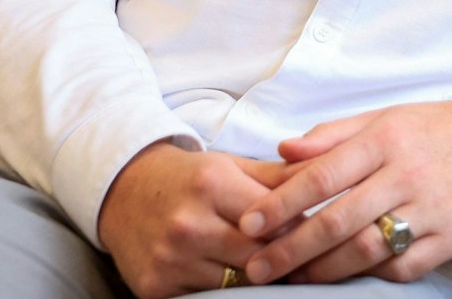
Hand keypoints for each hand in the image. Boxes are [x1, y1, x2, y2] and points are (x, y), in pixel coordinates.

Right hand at [96, 141, 296, 298]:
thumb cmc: (189, 178)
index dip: (298, 230)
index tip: (312, 234)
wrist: (122, 191)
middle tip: (299, 259)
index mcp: (212, 184)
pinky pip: (207, 298)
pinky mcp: (155, 287)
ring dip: (256, 278)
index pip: (275, 221)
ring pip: (236, 283)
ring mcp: (170, 259)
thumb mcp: (232, 166)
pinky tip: (234, 280)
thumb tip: (329, 176)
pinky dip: (224, 292)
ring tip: (269, 269)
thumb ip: (281, 176)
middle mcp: (188, 223)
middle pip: (258, 256)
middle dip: (282, 258)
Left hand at [236, 92, 451, 285]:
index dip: (281, 202)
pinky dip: (372, 274)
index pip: (323, 174)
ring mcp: (432, 209)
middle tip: (256, 267)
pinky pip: (403, 266)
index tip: (248, 222)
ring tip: (294, 277)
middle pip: (338, 220)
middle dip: (291, 248)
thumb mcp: (387, 117)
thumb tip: (282, 150)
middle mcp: (408, 174)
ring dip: (324, 269)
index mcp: (387, 139)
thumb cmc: (439, 129)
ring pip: (367, 250)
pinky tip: (348, 274)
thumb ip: (333, 135)